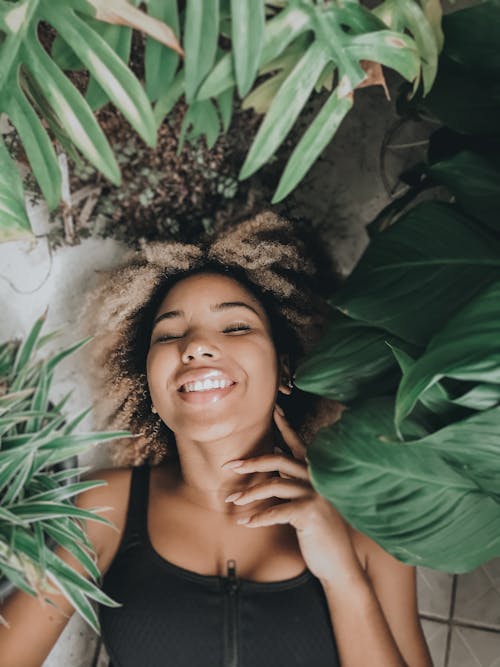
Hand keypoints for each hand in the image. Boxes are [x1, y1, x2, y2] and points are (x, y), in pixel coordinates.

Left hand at [222, 405, 363, 583]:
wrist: (340, 564)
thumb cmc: (320, 533)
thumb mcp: (309, 502)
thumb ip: (295, 482)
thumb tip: (275, 460)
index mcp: (317, 474)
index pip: (298, 444)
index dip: (285, 427)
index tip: (274, 410)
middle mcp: (317, 479)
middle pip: (278, 460)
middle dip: (251, 461)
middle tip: (229, 465)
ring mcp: (315, 495)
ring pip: (273, 485)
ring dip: (248, 493)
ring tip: (232, 501)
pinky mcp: (310, 514)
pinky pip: (276, 511)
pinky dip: (258, 517)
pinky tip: (246, 522)